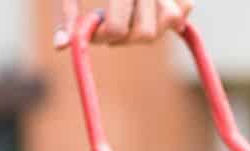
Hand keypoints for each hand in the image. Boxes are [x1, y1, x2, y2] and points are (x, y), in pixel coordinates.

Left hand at [53, 0, 191, 49]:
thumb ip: (66, 12)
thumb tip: (63, 46)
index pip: (116, 29)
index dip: (103, 36)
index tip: (93, 29)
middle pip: (147, 33)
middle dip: (127, 37)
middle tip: (110, 25)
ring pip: (171, 21)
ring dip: (149, 26)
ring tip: (129, 15)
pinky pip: (186, 4)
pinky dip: (171, 12)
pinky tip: (148, 8)